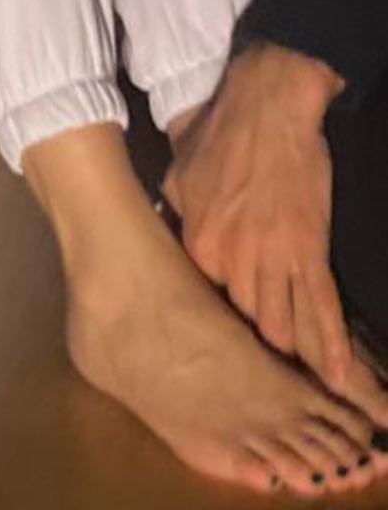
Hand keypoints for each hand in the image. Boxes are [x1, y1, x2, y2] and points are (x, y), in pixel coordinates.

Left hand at [163, 43, 350, 389]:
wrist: (265, 106)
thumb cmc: (217, 136)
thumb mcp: (177, 178)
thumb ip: (175, 218)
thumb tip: (173, 242)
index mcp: (197, 246)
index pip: (206, 305)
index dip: (216, 330)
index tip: (221, 355)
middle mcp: (234, 261)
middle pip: (246, 325)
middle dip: (256, 358)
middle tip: (265, 394)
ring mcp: (274, 258)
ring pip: (283, 326)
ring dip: (293, 362)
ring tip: (305, 403)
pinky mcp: (308, 249)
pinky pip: (320, 306)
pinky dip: (330, 344)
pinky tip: (337, 378)